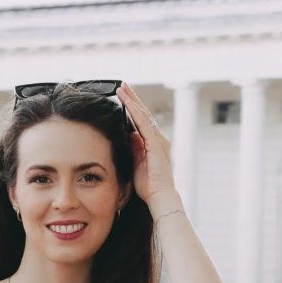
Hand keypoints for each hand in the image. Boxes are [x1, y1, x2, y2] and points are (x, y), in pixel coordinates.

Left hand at [117, 80, 178, 205]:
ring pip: (143, 114)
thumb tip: (130, 134)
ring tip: (122, 88)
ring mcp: (158, 140)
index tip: (124, 97)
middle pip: (144, 113)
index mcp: (154, 144)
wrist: (160, 197)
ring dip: (132, 100)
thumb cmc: (149, 187)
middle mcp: (159, 139)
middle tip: (123, 85)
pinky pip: (142, 123)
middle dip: (133, 99)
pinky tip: (126, 102)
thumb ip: (135, 149)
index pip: (142, 122)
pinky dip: (133, 111)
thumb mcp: (137, 164)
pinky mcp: (155, 144)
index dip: (133, 108)